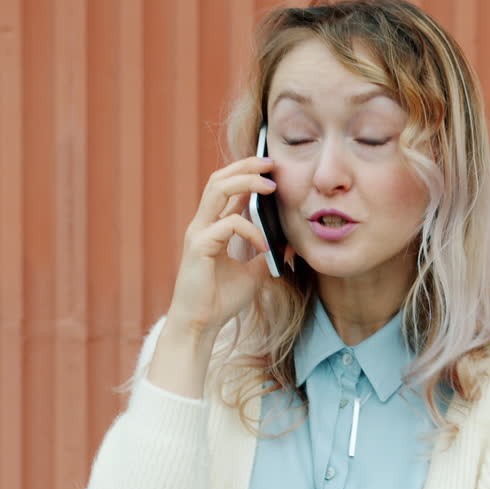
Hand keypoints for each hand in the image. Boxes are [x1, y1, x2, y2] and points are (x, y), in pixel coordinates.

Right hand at [166, 156, 278, 334]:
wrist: (199, 325)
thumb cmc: (221, 299)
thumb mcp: (253, 273)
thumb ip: (265, 254)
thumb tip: (290, 243)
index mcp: (213, 227)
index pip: (227, 188)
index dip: (248, 173)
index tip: (272, 167)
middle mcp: (203, 224)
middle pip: (219, 179)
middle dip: (246, 166)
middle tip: (271, 163)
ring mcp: (199, 233)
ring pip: (218, 190)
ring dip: (246, 182)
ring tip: (271, 186)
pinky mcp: (199, 247)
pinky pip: (228, 225)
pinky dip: (250, 230)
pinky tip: (265, 246)